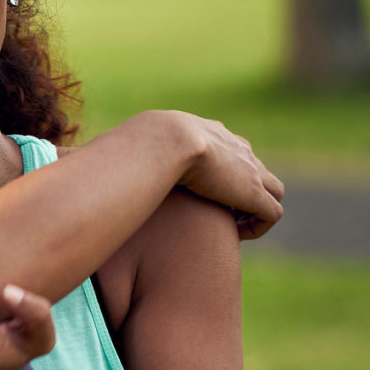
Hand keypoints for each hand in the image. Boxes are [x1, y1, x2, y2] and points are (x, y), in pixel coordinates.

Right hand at [120, 110, 285, 238]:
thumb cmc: (141, 145)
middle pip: (255, 170)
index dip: (221, 177)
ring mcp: (249, 170)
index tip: (202, 195)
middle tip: (219, 214)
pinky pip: (272, 214)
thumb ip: (127, 153)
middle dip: (242, 194)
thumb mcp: (135, 145)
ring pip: (271, 191)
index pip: (230, 152)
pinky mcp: (253, 192)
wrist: (165, 141)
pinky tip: (235, 235)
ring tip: (231, 227)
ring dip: (254, 211)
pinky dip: (258, 226)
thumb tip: (98, 159)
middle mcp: (237, 149)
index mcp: (211, 133)